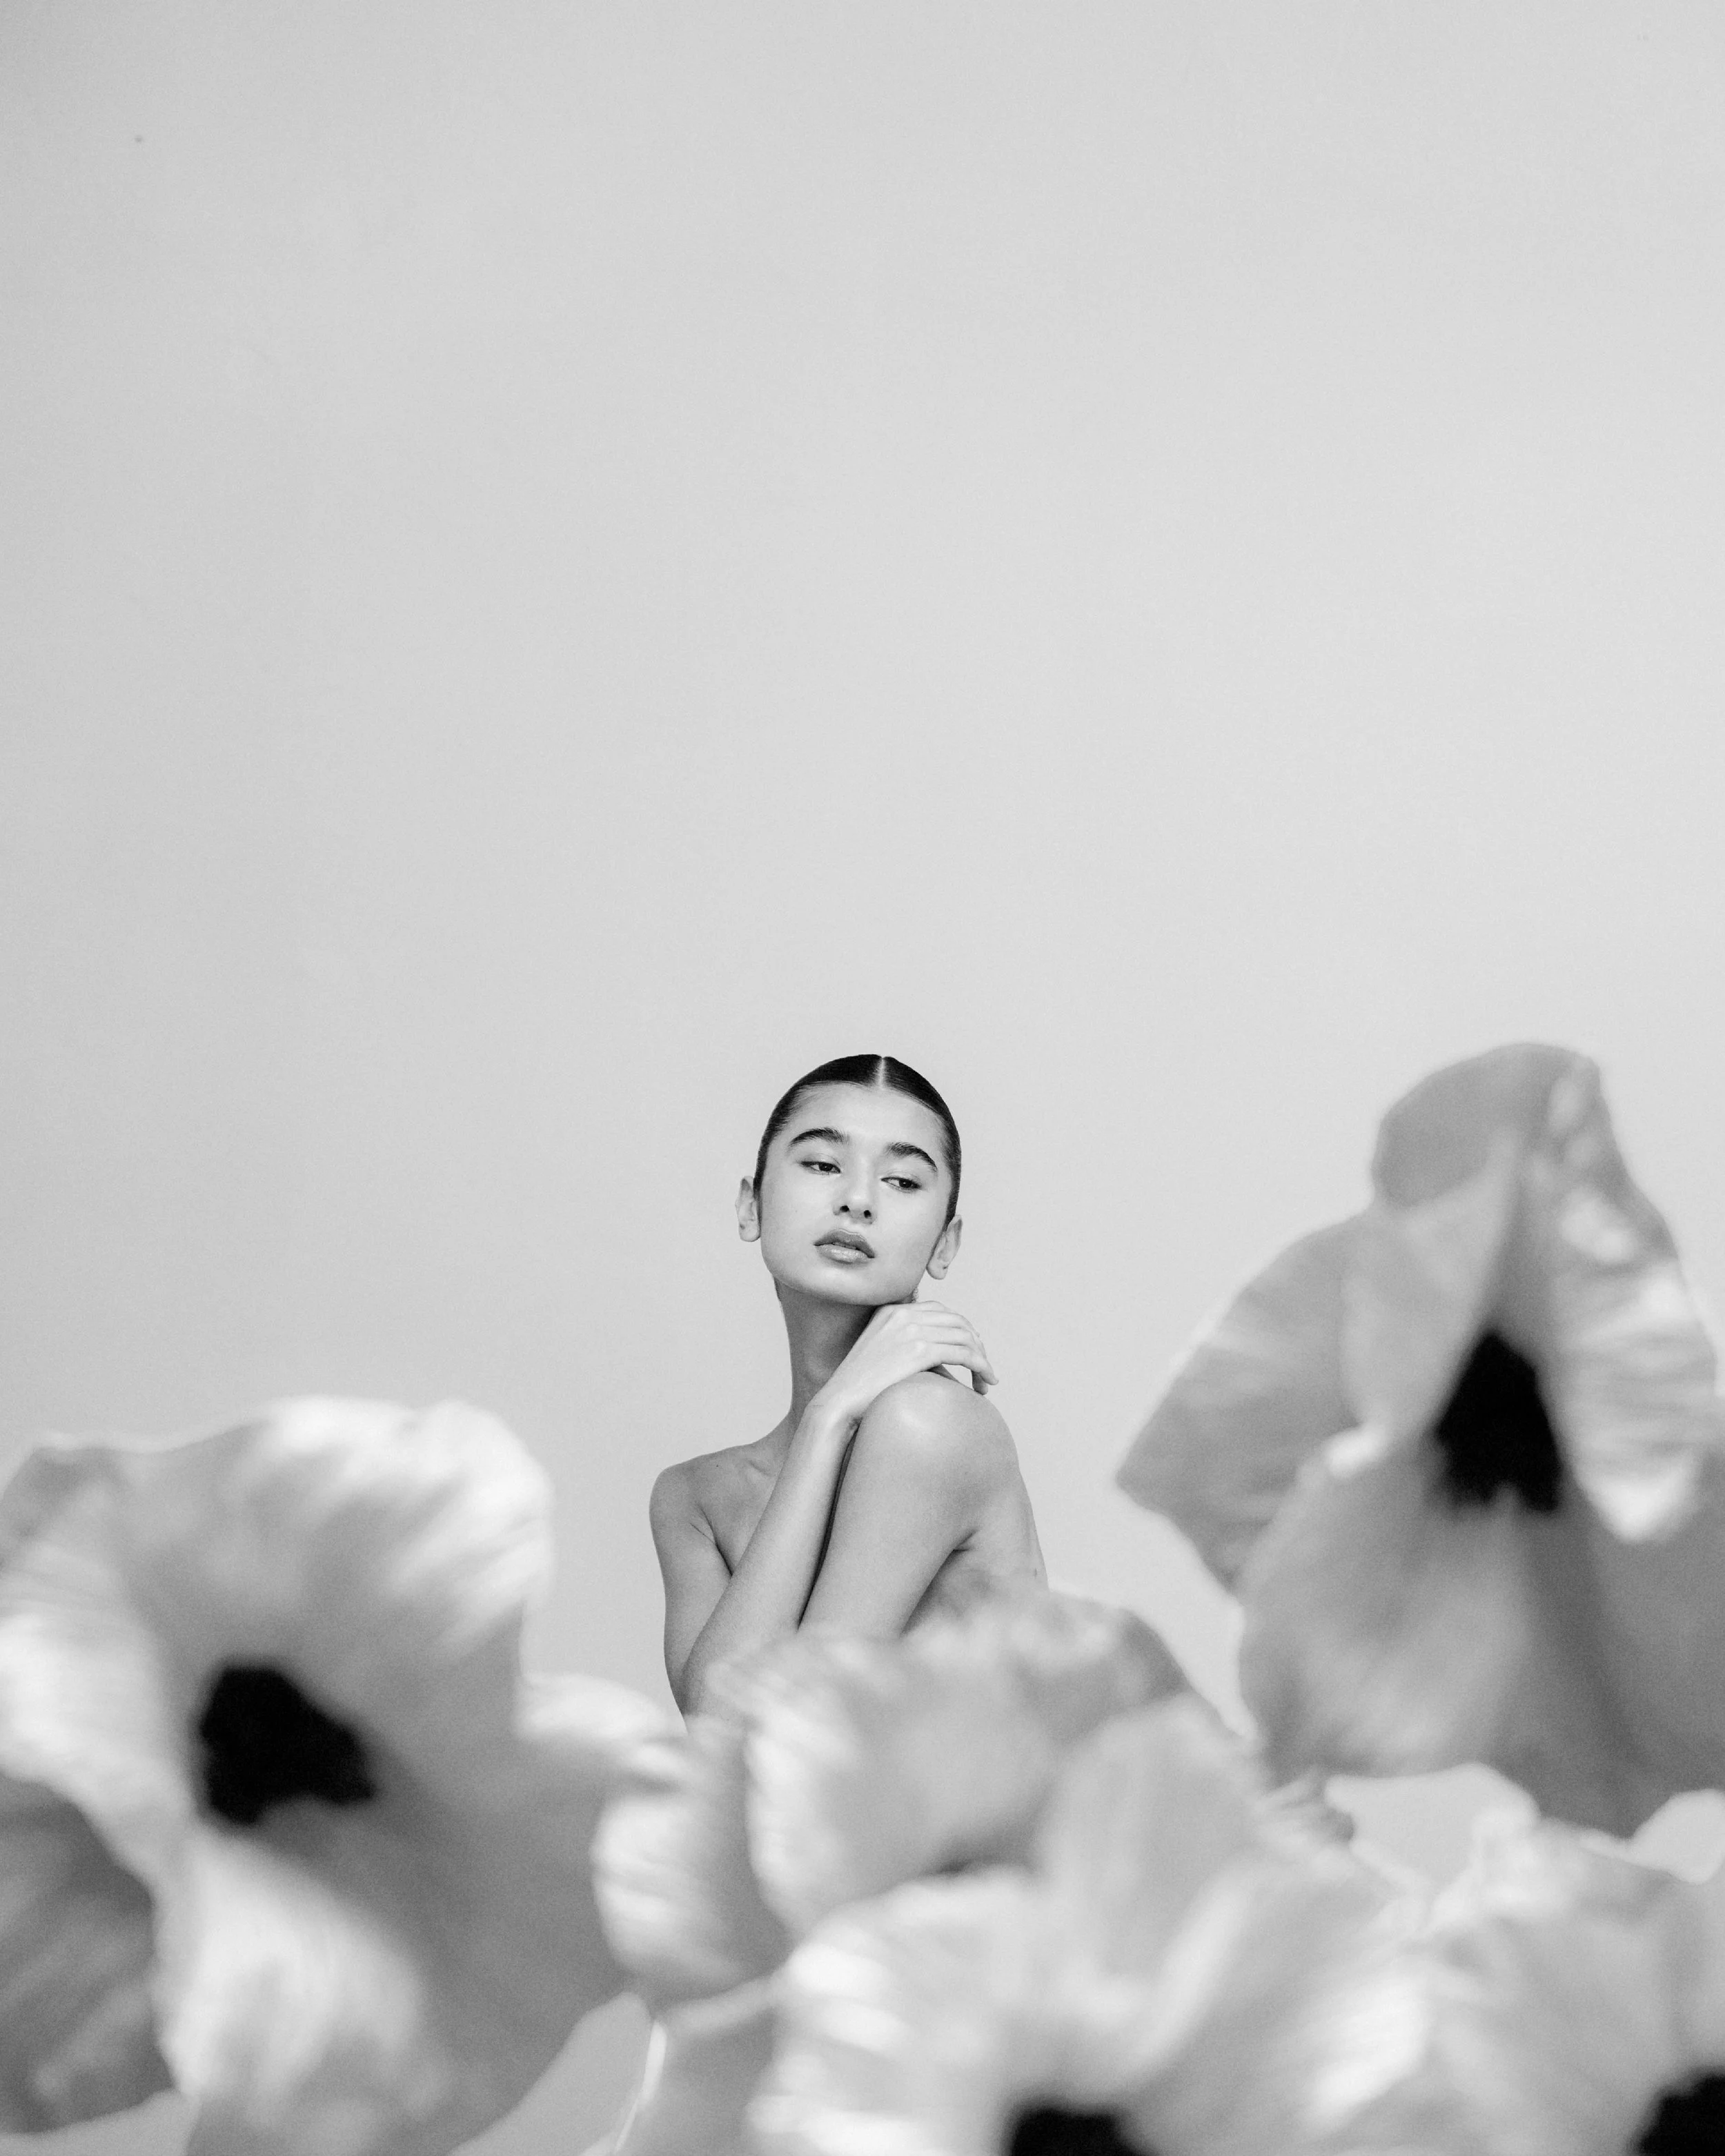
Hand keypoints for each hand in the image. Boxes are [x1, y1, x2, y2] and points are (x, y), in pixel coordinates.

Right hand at [812, 1299, 997, 1432]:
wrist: (839, 1401)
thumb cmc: (858, 1389)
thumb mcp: (877, 1354)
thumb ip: (902, 1345)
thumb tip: (933, 1357)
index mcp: (891, 1310)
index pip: (939, 1310)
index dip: (961, 1329)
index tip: (971, 1350)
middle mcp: (903, 1314)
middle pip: (956, 1320)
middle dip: (976, 1343)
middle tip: (982, 1367)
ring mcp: (911, 1329)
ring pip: (965, 1337)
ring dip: (982, 1358)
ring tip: (986, 1381)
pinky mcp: (919, 1349)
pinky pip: (964, 1353)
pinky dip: (981, 1367)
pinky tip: (984, 1384)